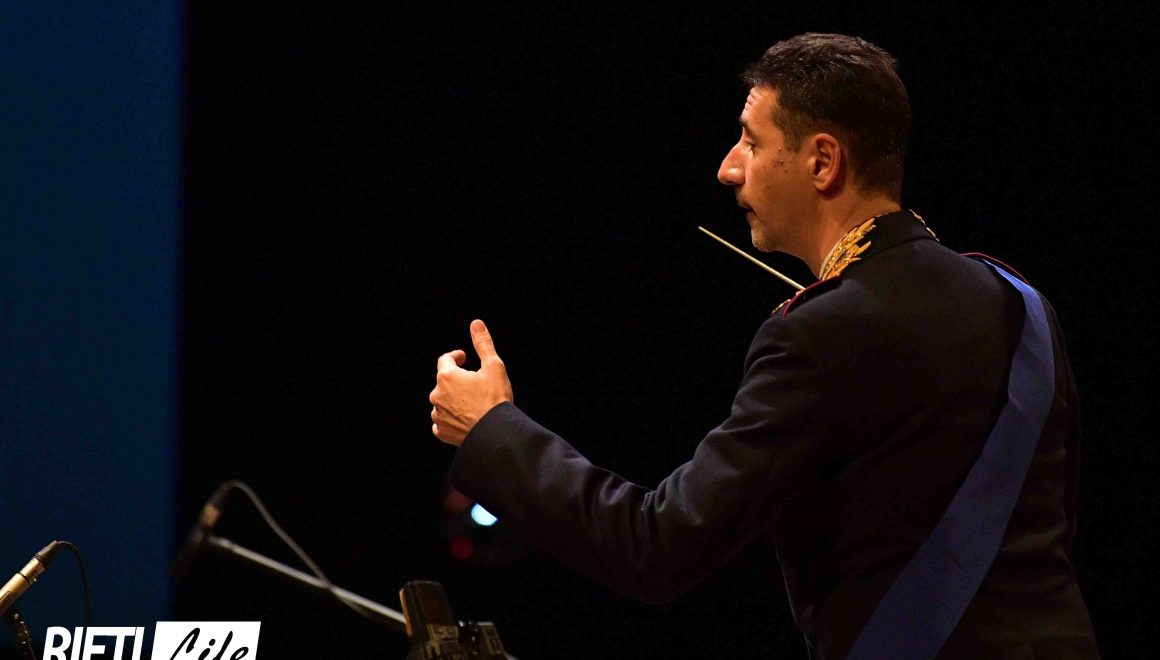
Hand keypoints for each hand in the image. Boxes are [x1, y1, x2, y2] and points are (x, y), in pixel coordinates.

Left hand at [429, 319, 513, 445]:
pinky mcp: (441, 431)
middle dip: (458, 380)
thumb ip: (482, 343)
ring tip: (473, 404)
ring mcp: (437, 414)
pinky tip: (465, 418)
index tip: (465, 358)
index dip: (456, 357)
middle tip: (476, 385)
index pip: (445, 360)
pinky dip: (451, 417)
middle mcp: (436, 395)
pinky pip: (442, 421)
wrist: (496, 433)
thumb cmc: (495, 399)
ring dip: (454, 399)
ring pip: (442, 401)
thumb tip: (476, 324)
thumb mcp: (494, 366)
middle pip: (444, 381)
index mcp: (447, 376)